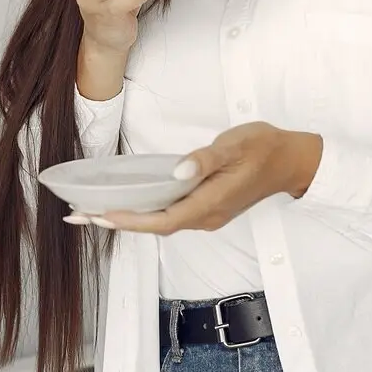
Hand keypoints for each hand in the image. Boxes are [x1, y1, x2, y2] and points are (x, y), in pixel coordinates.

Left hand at [66, 124, 322, 232]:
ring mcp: (207, 215)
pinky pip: (169, 215)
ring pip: (160, 222)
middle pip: (155, 226)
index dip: (129, 220)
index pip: (162, 220)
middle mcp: (206, 216)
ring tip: (93, 211)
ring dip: (127, 219)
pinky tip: (129, 204)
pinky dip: (144, 212)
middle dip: (116, 222)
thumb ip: (206, 159)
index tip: (100, 215)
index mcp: (210, 203)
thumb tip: (178, 171)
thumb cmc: (264, 148)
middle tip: (78, 216)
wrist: (293, 161)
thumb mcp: (236, 144)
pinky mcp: (207, 208)